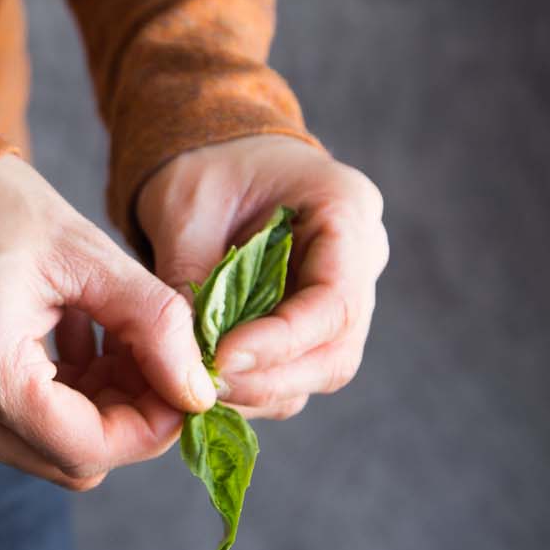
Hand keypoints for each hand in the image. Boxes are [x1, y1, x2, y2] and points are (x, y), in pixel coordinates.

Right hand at [0, 156, 216, 490]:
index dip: (150, 428)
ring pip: (47, 449)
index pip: (86, 447)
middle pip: (68, 460)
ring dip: (97, 408)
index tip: (186, 387)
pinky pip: (16, 428)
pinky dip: (61, 399)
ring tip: (117, 341)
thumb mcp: (86, 254)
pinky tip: (79, 342)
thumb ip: (153, 324)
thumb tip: (199, 390)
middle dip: (128, 418)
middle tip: (159, 359)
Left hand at [135, 135, 387, 419]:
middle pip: (338, 350)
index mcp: (347, 209)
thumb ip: (189, 276)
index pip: (336, 301)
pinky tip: (210, 380)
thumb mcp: (188, 207)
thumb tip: (187, 356)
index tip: (221, 359)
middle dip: (270, 378)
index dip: (282, 342)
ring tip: (201, 385)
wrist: (220, 159)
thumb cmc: (208, 167)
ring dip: (260, 390)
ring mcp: (345, 294)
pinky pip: (298, 371)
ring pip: (320, 370)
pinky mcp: (318, 323)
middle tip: (206, 385)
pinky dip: (254, 386)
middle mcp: (362, 257)